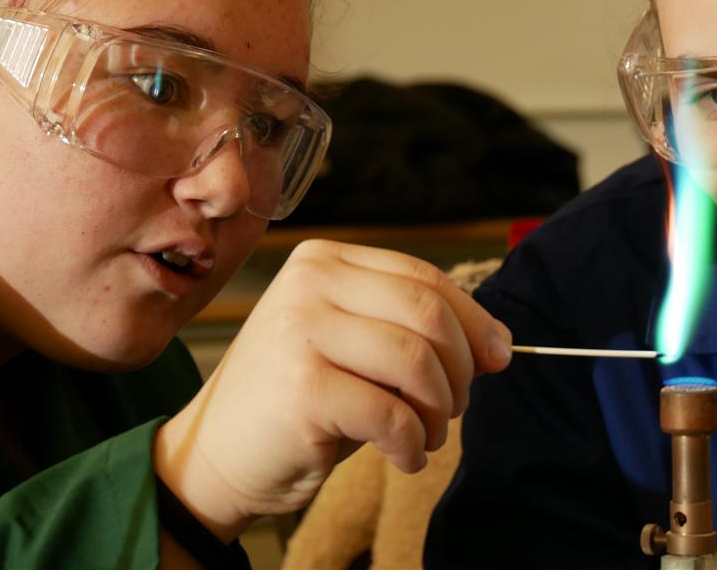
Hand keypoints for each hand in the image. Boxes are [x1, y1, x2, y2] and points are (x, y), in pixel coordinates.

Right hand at [154, 241, 511, 540]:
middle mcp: (308, 284)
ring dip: (439, 410)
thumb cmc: (298, 399)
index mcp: (324, 260)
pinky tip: (404, 457)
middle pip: (428, 313)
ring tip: (427, 435)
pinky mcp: (302, 387)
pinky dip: (412, 444)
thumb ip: (417, 332)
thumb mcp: (357, 348)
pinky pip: (392, 414)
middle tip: (455, 408)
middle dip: (460, 369)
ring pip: (417, 362)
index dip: (473, 320)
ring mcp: (300, 331)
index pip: (424, 278)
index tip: (498, 357)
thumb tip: (501, 344)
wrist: (216, 456)